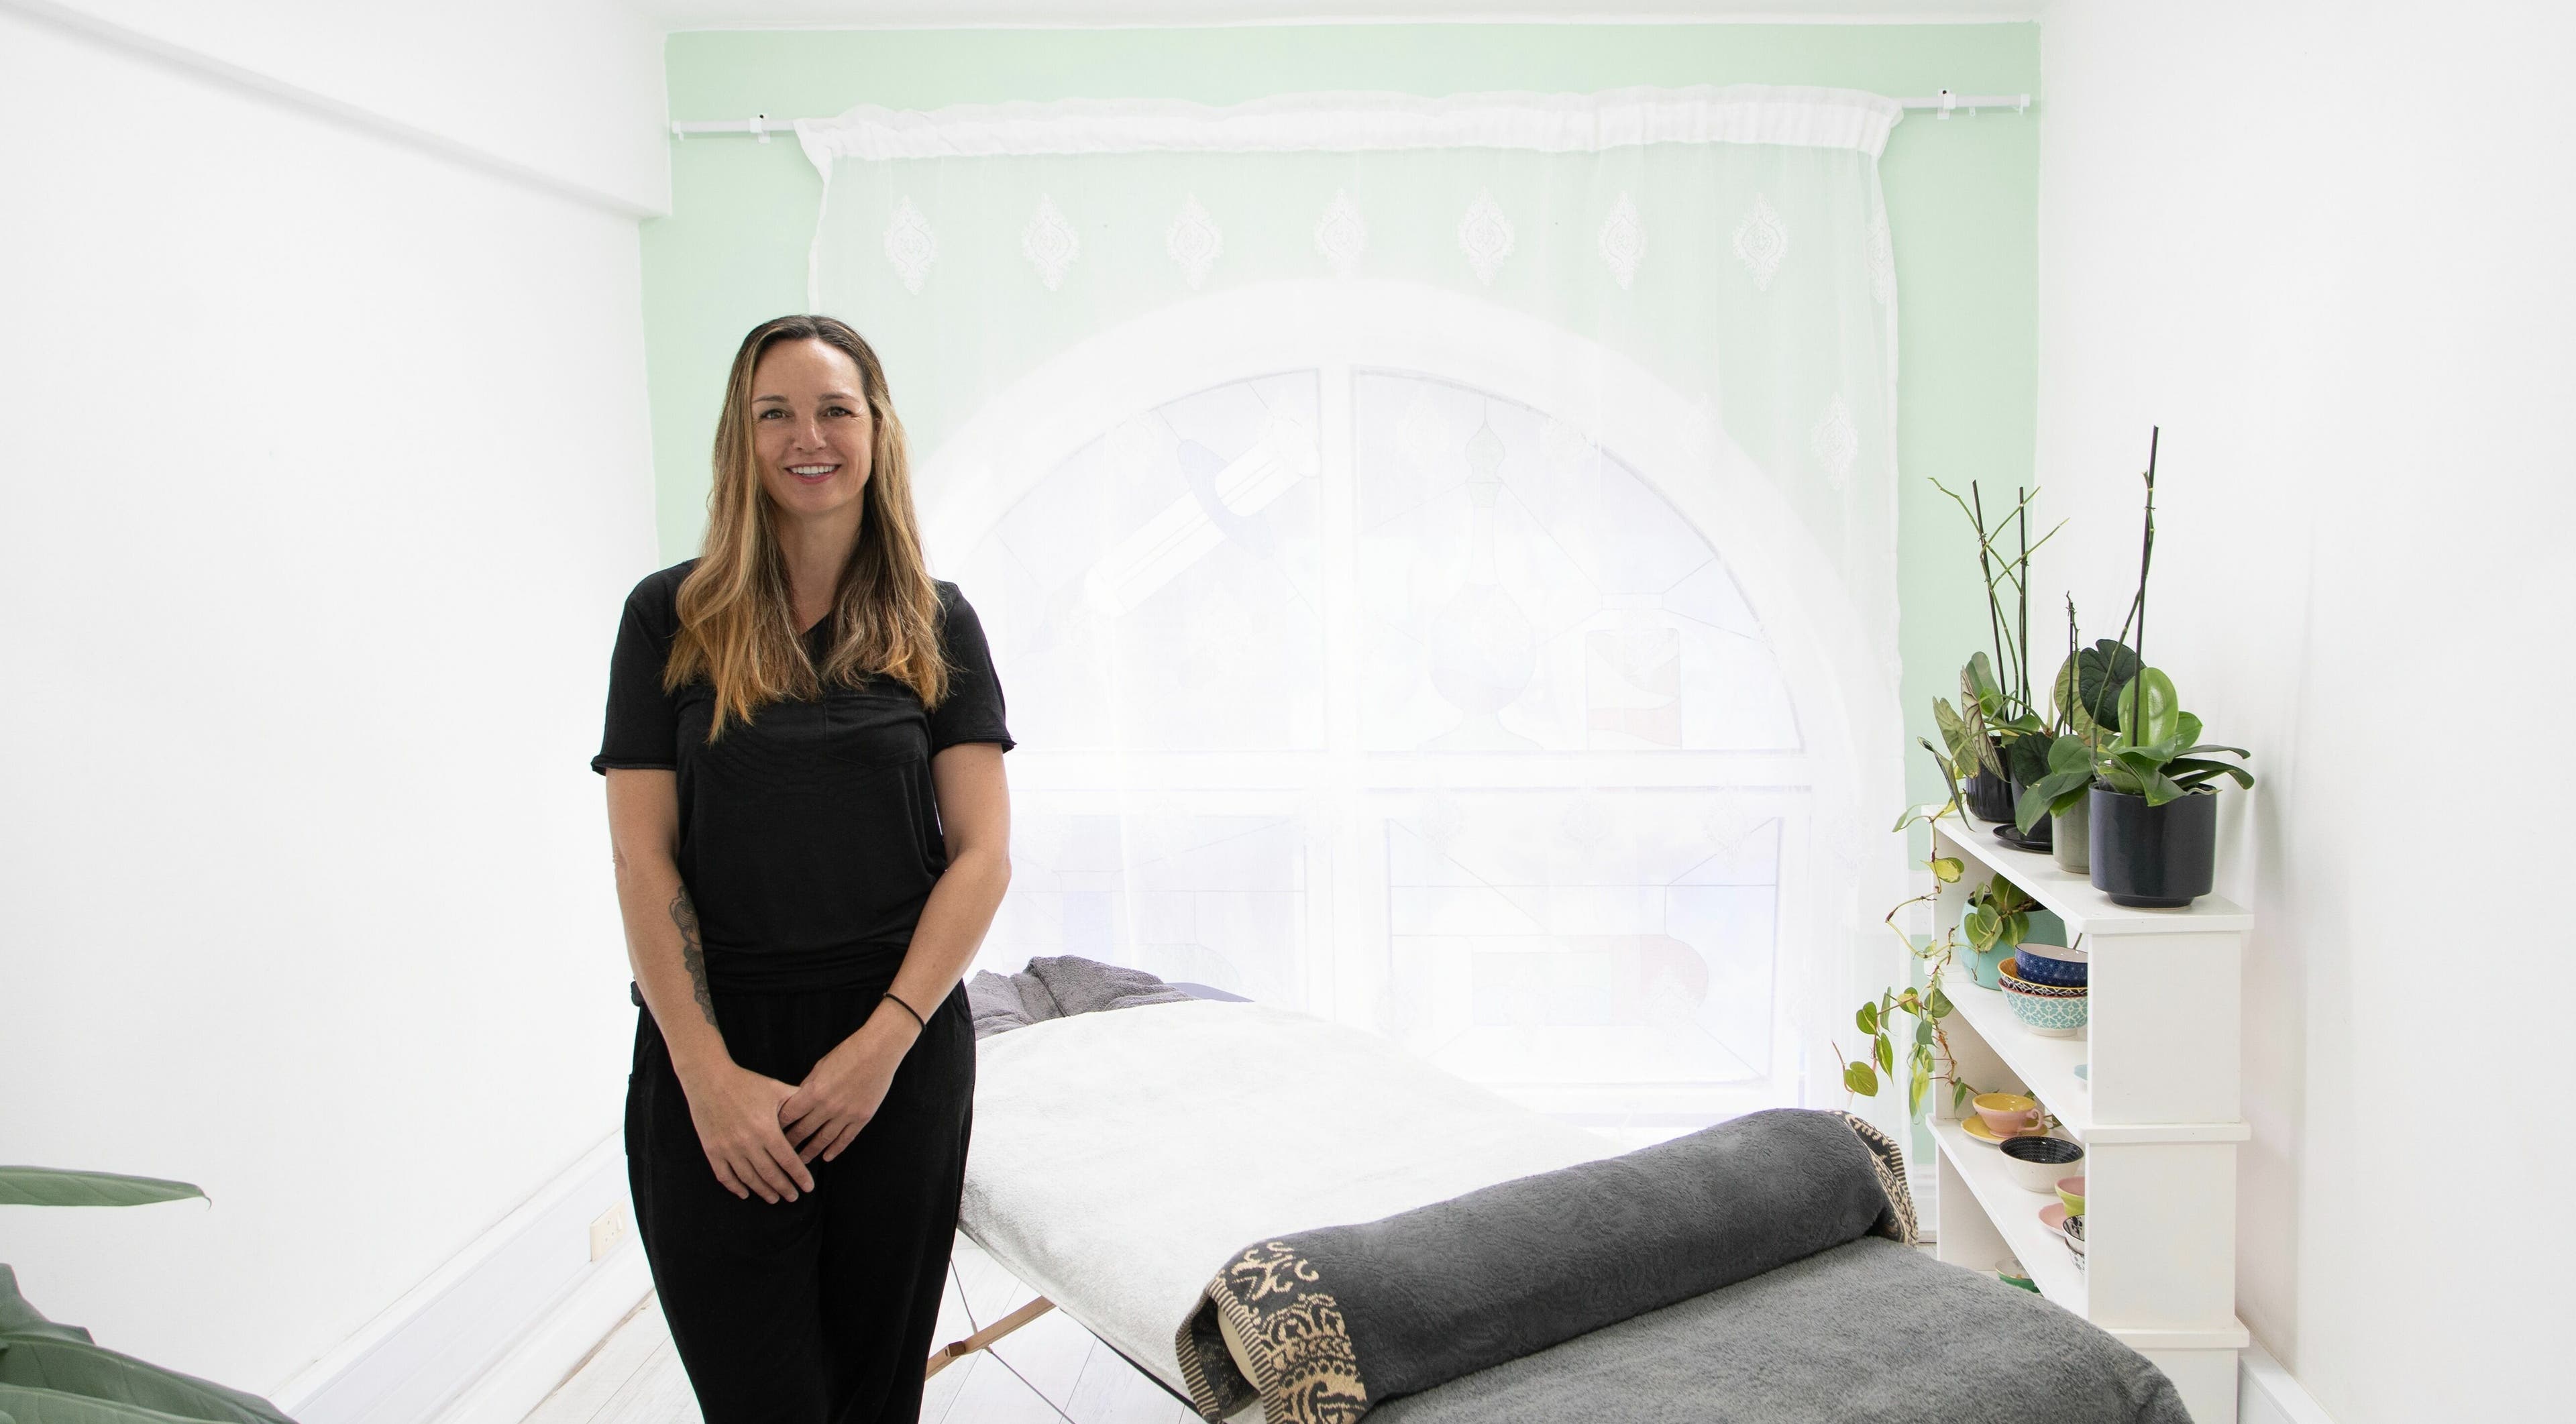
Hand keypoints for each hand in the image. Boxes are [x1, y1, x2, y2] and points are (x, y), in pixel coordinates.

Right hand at [676, 1061, 816, 1203]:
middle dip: (784, 1188)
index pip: (788, 1161)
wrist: (708, 1079)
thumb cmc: (745, 1083)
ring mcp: (728, 1149)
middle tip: (793, 1197)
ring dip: (763, 1191)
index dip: (799, 1176)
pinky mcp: (712, 1150)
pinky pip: (725, 1176)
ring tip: (774, 1199)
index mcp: (766, 1130)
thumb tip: (817, 1108)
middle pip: (770, 1175)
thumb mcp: (775, 1089)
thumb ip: (796, 1102)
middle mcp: (748, 1144)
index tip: (808, 1187)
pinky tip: (745, 1194)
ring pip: (749, 1179)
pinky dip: (735, 1187)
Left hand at [780, 1004, 916, 1162]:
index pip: (789, 1115)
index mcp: (814, 1092)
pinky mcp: (862, 1117)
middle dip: (789, 1144)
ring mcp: (846, 1114)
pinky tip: (827, 1157)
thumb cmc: (848, 1053)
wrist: (879, 1050)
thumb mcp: (820, 1067)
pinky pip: (846, 1138)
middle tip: (780, 1154)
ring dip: (810, 1152)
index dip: (778, 1126)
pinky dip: (835, 1149)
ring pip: (823, 1140)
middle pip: (802, 1131)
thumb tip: (798, 1101)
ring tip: (801, 1162)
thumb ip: (808, 1087)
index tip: (770, 1134)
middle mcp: (828, 1107)